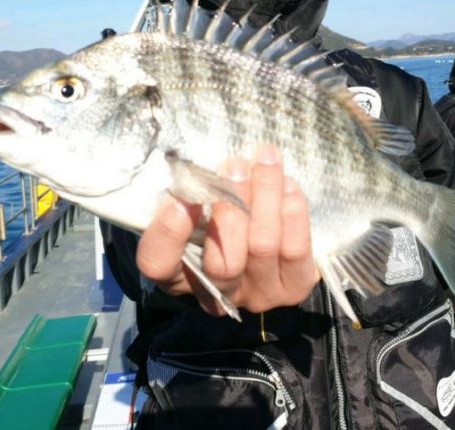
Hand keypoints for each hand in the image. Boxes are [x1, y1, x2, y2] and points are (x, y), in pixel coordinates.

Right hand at [136, 144, 319, 315]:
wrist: (262, 234)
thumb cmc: (217, 213)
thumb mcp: (195, 204)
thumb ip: (190, 192)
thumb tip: (198, 173)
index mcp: (178, 274)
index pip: (159, 264)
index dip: (168, 233)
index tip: (180, 197)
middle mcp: (217, 293)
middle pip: (223, 263)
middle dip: (231, 208)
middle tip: (234, 166)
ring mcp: (258, 294)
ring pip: (263, 247)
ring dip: (265, 195)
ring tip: (266, 159)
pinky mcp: (293, 286)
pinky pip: (296, 249)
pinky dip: (293, 212)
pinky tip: (288, 185)